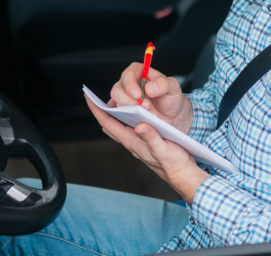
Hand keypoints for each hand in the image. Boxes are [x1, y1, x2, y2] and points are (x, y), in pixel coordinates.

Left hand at [86, 98, 209, 204]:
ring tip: (117, 99)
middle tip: (100, 96)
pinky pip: (131, 127)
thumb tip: (139, 126)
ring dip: (115, 113)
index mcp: (132, 142)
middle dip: (103, 110)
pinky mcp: (145, 141)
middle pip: (110, 124)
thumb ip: (151, 137)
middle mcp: (132, 141)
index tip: (89, 97)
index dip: (97, 110)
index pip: (108, 123)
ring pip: (119, 125)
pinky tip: (136, 110)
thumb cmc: (173, 164)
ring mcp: (138, 142)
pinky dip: (129, 117)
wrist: (182, 174)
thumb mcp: (163, 149)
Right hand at [109, 63, 193, 133]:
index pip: (128, 74)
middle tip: (144, 107)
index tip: (138, 95)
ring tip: (147, 114)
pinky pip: (119, 116)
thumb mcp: (173, 87)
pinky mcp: (124, 112)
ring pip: (117, 104)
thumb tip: (149, 88)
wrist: (172, 114)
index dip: (130, 84)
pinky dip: (127, 119)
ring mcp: (125, 99)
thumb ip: (163, 84)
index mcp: (139, 72)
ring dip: (131, 111)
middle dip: (129, 101)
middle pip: (117, 90)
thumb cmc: (170, 97)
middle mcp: (129, 84)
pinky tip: (139, 120)